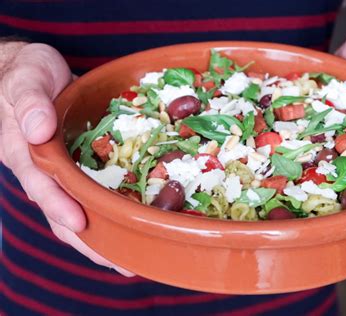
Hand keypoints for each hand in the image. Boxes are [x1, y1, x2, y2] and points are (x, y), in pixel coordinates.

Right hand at [0, 43, 133, 275]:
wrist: (36, 72)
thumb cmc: (26, 73)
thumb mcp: (25, 78)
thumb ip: (29, 101)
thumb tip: (38, 131)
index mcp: (27, 154)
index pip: (43, 187)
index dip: (60, 206)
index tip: (81, 223)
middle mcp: (48, 171)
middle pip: (65, 213)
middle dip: (90, 241)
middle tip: (122, 264)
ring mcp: (67, 172)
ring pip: (83, 209)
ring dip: (105, 235)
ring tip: (133, 258)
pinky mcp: (86, 165)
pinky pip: (99, 191)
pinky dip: (114, 209)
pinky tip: (136, 223)